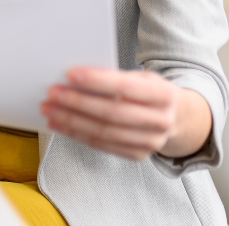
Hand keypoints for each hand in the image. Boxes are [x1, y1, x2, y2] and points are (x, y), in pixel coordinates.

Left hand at [41, 67, 211, 160]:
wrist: (178, 118)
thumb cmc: (152, 93)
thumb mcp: (144, 78)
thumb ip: (117, 77)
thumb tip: (76, 77)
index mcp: (165, 95)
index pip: (126, 88)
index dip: (97, 81)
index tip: (70, 74)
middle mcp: (161, 121)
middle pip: (111, 113)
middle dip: (77, 103)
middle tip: (53, 93)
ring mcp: (151, 142)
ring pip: (104, 132)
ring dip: (71, 120)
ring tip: (50, 109)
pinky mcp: (138, 155)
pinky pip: (102, 145)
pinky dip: (76, 134)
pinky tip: (60, 124)